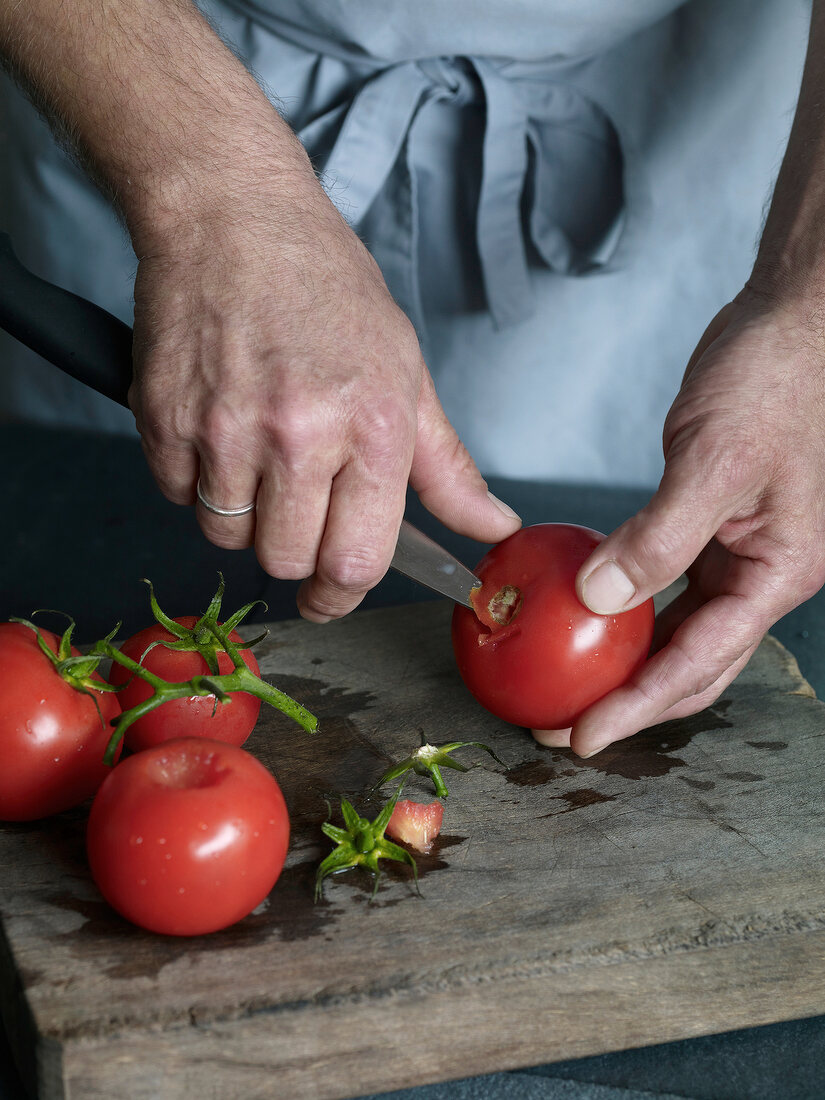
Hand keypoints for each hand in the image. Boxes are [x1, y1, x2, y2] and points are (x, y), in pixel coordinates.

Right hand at [129, 167, 519, 620]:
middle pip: (285, 561)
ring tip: (254, 449)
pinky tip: (215, 426)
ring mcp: (224, 427)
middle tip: (295, 504)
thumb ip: (446, 465)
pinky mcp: (162, 417)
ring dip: (240, 513)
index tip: (331, 597)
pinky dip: (193, 478)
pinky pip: (175, 494)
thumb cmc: (324, 285)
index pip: (356, 561)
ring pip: (225, 535)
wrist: (230, 214)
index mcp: (371, 426)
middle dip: (292, 550)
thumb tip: (491, 527)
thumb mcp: (405, 369)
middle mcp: (299, 434)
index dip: (342, 596)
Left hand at [534, 289, 824, 755]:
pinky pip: (668, 586)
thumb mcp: (714, 459)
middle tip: (564, 727)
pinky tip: (588, 616)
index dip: (638, 705)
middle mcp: (764, 573)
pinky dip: (629, 608)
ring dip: (628, 662)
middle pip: (691, 663)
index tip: (585, 735)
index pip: (698, 662)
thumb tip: (598, 598)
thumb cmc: (776, 376)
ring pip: (680, 632)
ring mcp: (740, 552)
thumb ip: (659, 537)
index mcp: (779, 571)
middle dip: (629, 701)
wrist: (793, 320)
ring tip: (570, 685)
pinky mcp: (713, 527)